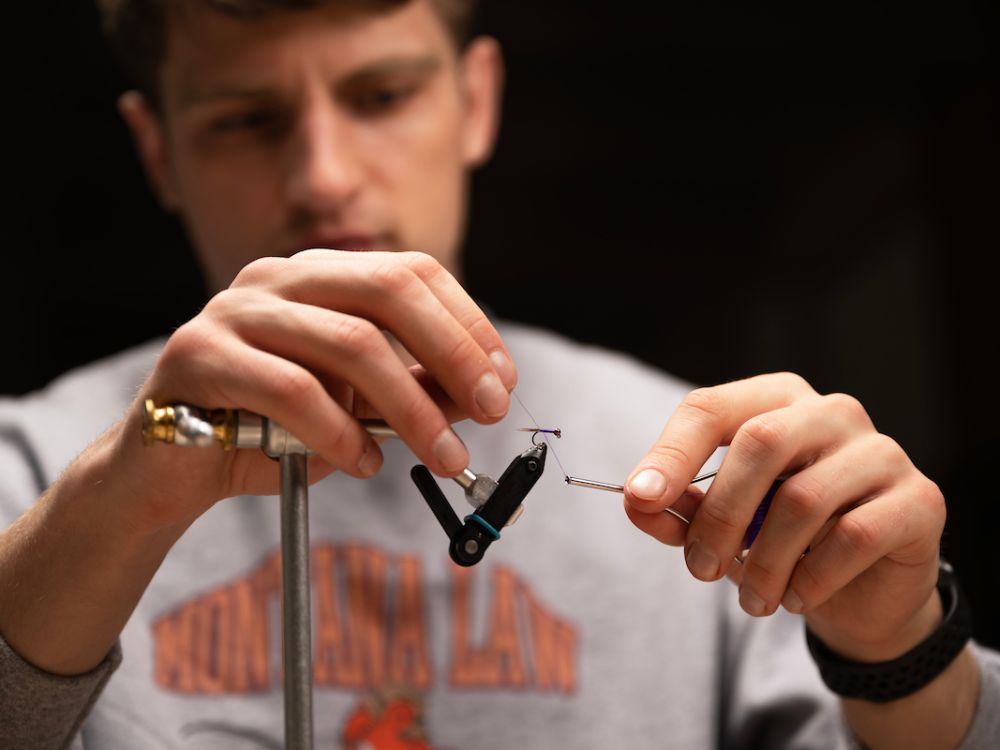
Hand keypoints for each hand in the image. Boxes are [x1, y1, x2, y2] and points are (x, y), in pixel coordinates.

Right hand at [123, 250, 516, 528]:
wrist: (167, 470)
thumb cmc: (268, 433)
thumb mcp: (355, 410)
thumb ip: (412, 392)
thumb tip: (482, 393)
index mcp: (319, 276)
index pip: (412, 272)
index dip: (468, 323)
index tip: (502, 380)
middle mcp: (278, 279)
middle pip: (388, 289)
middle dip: (453, 352)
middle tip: (490, 411)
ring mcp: (235, 310)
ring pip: (349, 343)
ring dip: (410, 407)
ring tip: (441, 456)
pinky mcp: (199, 356)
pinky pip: (292, 391)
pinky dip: (341, 433)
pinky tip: (361, 464)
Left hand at [623, 372, 945, 660]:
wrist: (860, 594)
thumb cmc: (781, 543)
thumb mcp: (719, 526)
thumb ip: (677, 510)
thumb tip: (638, 502)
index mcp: (774, 401)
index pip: (710, 408)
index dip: (670, 453)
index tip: (639, 498)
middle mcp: (830, 411)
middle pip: (758, 443)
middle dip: (718, 515)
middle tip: (699, 569)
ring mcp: (879, 450)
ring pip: (802, 499)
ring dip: (763, 562)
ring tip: (751, 600)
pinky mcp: (918, 498)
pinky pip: (853, 536)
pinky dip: (812, 578)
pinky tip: (796, 598)